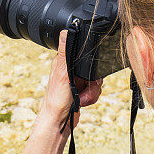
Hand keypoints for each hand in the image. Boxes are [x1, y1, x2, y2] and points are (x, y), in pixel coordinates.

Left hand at [38, 0, 119, 128]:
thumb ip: (65, 52)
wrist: (59, 122)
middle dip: (92, 82)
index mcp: (64, 61)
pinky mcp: (82, 91)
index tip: (88, 73)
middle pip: (93, 68)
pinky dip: (92, 97)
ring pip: (96, 80)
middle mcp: (71, 70)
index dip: (90, 62)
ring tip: (82, 98)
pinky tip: (83, 102)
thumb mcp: (62, 73)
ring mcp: (77, 81)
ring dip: (91, 92)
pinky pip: (96, 90)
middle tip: (83, 88)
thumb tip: (65, 31)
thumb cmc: (56, 99)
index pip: (83, 53)